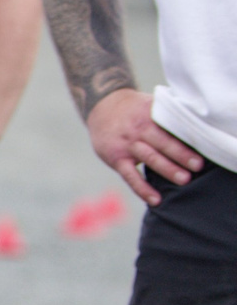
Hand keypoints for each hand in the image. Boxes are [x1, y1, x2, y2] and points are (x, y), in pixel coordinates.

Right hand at [86, 88, 202, 206]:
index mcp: (150, 114)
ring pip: (148, 157)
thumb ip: (169, 115)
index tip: (203, 145)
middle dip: (180, 154)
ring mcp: (126, 144)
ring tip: (184, 180)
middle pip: (161, 142)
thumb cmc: (135, 110)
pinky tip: (155, 200)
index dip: (186, 135)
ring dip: (166, 169)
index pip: (171, 125)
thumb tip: (199, 126)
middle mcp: (138, 129)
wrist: (101, 108)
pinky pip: (130, 175)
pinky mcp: (116, 158)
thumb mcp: (150, 105)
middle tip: (197, 166)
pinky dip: (142, 188)